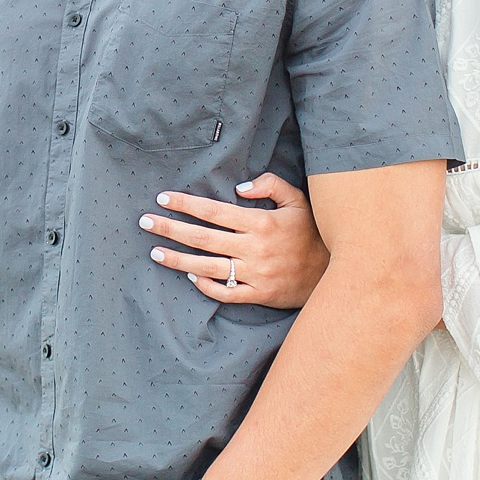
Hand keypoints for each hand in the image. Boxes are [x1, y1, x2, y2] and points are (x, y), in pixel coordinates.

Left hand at [141, 175, 329, 308]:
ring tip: (155, 253)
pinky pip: (226, 293)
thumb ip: (271, 185)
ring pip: (208, 267)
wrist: (335, 272)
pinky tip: (190, 276)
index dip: (186, 204)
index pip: (214, 212)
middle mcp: (254, 249)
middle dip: (170, 229)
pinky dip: (206, 286)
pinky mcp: (258, 294)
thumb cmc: (312, 232)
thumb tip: (240, 187)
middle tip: (145, 222)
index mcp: (261, 223)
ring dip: (178, 260)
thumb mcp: (298, 201)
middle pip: (203, 238)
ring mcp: (255, 274)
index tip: (163, 198)